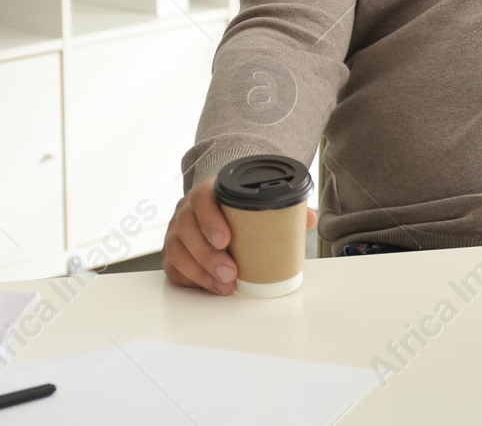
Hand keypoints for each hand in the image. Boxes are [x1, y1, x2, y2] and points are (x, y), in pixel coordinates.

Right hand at [163, 175, 319, 293]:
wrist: (216, 209)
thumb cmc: (237, 210)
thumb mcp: (255, 202)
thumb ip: (283, 209)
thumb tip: (308, 218)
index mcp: (207, 193)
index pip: (202, 200)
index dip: (210, 219)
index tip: (226, 239)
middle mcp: (186, 211)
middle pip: (187, 230)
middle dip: (208, 255)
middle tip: (231, 272)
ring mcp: (177, 232)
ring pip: (178, 252)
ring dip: (201, 272)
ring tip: (225, 285)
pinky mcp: (173, 254)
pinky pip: (175, 269)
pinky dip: (194, 281)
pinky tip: (213, 288)